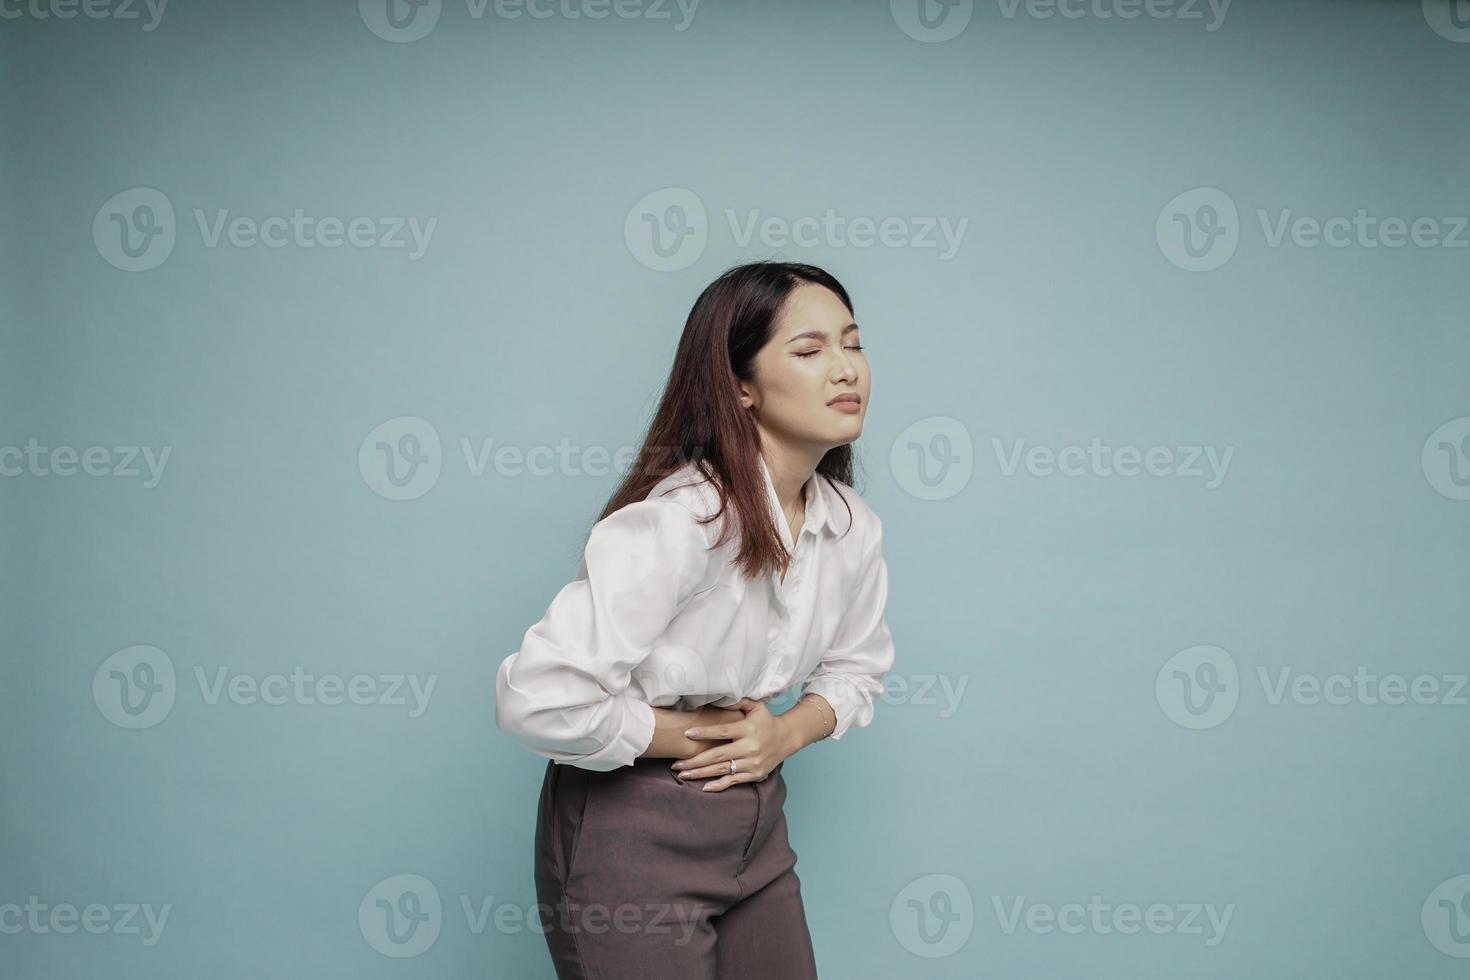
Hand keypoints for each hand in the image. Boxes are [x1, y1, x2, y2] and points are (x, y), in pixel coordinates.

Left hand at [670, 698, 791, 791]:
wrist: (787, 738)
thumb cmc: (766, 720)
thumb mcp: (755, 706)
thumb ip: (737, 702)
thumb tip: (717, 700)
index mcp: (748, 729)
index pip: (723, 731)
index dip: (705, 732)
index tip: (687, 733)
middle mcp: (750, 747)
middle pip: (718, 755)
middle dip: (695, 760)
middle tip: (676, 764)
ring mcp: (752, 763)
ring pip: (722, 770)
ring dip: (701, 773)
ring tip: (683, 774)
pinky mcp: (755, 774)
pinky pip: (734, 781)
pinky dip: (719, 785)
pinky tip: (704, 786)